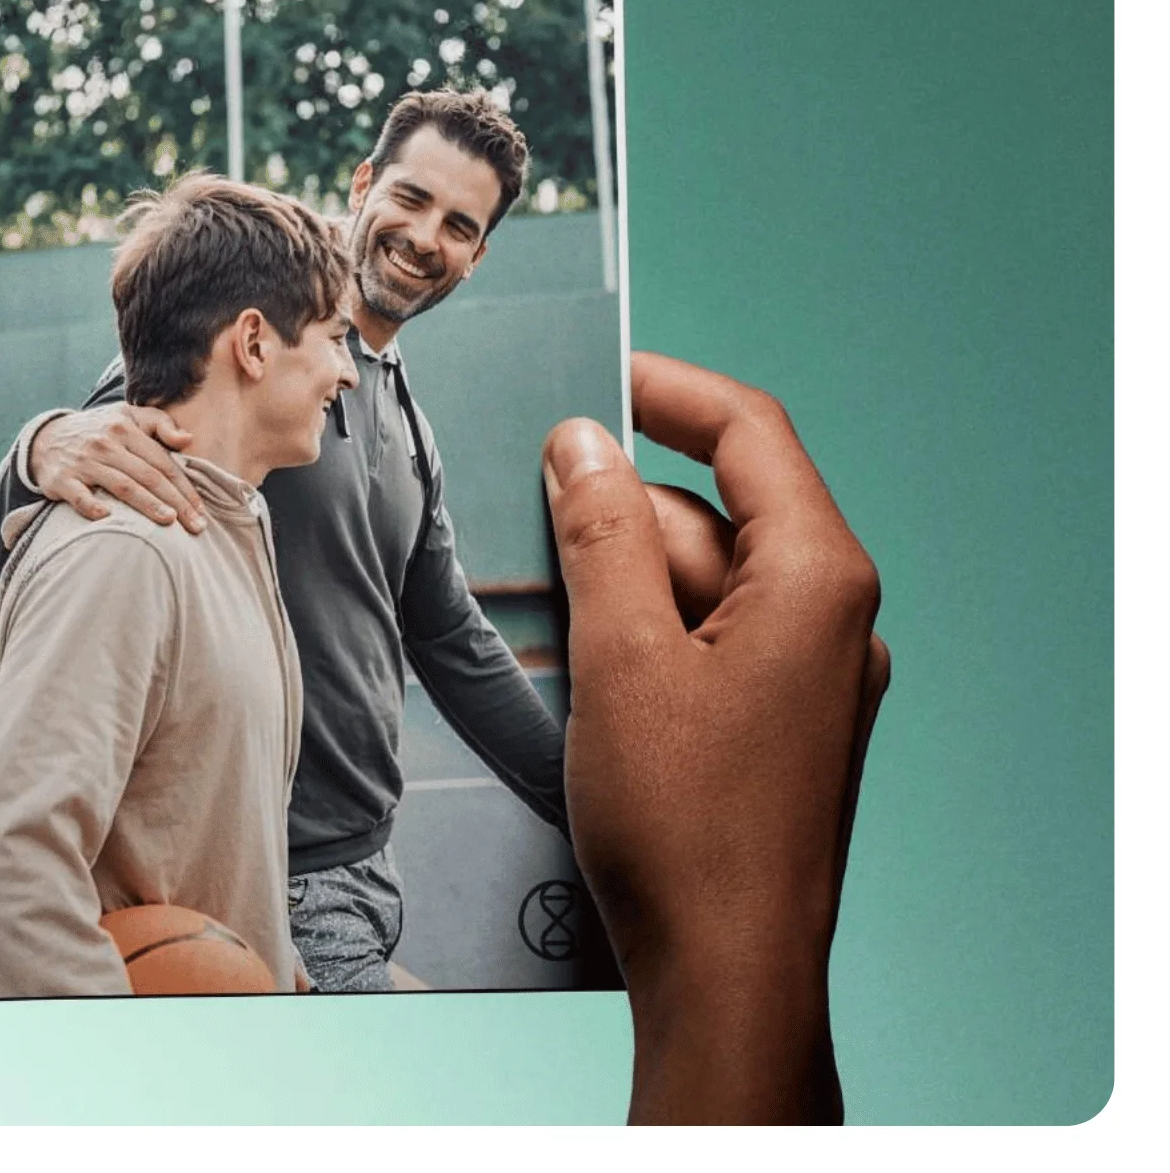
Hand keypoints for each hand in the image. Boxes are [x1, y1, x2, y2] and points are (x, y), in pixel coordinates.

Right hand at [27, 404, 205, 532]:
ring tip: (169, 522)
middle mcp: (106, 444)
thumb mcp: (127, 415)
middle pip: (148, 476)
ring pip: (121, 486)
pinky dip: (92, 506)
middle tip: (195, 525)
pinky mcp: (62, 479)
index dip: (184, 486)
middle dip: (175, 502)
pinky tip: (108, 518)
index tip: (201, 510)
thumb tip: (188, 440)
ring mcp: (83, 462)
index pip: (162, 461)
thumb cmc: (98, 430)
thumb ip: (159, 423)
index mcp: (125, 429)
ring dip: (147, 505)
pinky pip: (79, 496)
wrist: (46, 437)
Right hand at [542, 352, 888, 1124]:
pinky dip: (638, 638)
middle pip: (713, 511)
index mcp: (817, 580)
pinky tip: (573, 672)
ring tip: (533, 614)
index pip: (748, 432)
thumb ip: (600, 537)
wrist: (730, 973)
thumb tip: (578, 443)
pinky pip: (704, 642)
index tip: (589, 375)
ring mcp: (811, 676)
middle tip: (517, 515)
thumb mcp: (622, 659)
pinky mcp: (777, 725)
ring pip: (701, 582)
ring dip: (617, 582)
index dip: (666, 389)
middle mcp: (832, 618)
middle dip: (615, 509)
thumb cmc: (686, 825)